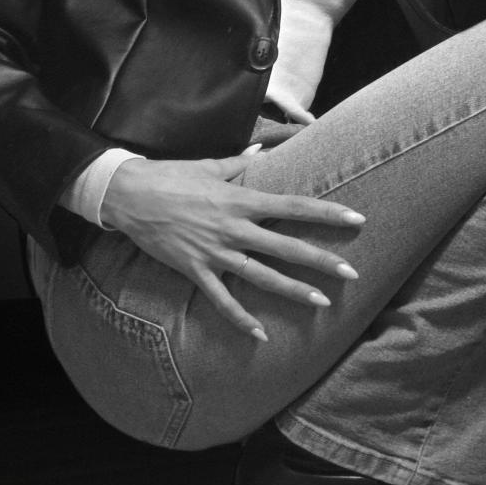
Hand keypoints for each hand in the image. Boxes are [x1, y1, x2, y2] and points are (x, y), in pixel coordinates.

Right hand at [102, 151, 364, 340]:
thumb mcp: (210, 165)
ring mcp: (215, 252)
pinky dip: (241, 319)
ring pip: (262, 276)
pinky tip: (261, 335)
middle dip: (321, 260)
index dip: (326, 213)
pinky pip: (221, 300)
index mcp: (240, 200)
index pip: (293, 206)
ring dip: (293, 290)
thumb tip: (262, 149)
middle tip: (352, 272)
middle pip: (286, 247)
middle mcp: (233, 228)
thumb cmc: (171, 175)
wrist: (129, 195)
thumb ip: (241, 162)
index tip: (356, 218)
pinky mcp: (195, 270)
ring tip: (322, 302)